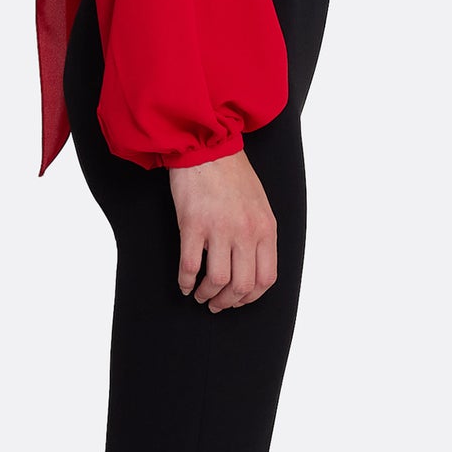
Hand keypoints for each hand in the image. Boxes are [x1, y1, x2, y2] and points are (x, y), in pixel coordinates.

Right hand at [167, 150, 277, 310]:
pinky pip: (189, 266)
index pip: (266, 278)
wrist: (208, 147)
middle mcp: (246, 232)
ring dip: (207, 295)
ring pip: (217, 280)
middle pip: (242, 285)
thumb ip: (260, 234)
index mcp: (266, 228)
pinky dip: (185, 281)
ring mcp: (219, 229)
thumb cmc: (233, 174)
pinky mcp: (193, 224)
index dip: (252, 297)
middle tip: (217, 304)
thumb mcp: (260, 205)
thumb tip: (252, 265)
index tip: (240, 300)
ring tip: (200, 295)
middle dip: (228, 301)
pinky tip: (184, 283)